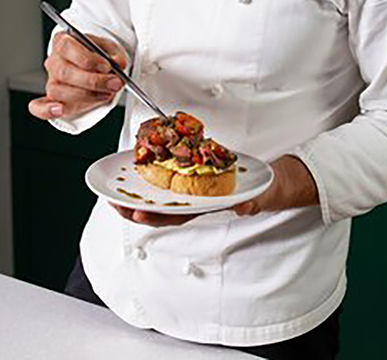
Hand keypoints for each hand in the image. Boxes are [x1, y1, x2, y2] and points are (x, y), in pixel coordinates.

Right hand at [28, 31, 126, 120]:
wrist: (93, 65)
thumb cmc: (97, 55)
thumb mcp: (109, 48)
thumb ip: (114, 54)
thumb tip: (118, 63)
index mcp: (64, 41)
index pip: (68, 48)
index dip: (88, 59)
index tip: (107, 66)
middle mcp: (54, 61)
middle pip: (64, 72)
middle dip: (93, 81)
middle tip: (114, 83)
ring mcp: (51, 81)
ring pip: (59, 91)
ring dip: (86, 96)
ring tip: (106, 94)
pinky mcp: (51, 99)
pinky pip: (39, 107)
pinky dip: (46, 110)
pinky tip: (59, 110)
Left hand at [110, 154, 318, 225]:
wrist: (274, 180)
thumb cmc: (266, 188)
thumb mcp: (263, 194)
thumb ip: (254, 200)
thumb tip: (244, 205)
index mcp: (209, 206)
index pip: (178, 215)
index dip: (156, 216)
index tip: (136, 214)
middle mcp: (198, 200)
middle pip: (161, 209)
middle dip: (136, 209)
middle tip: (112, 203)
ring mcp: (196, 189)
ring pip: (162, 197)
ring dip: (140, 195)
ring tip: (117, 191)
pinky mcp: (197, 175)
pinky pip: (172, 179)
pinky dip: (155, 176)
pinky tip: (142, 170)